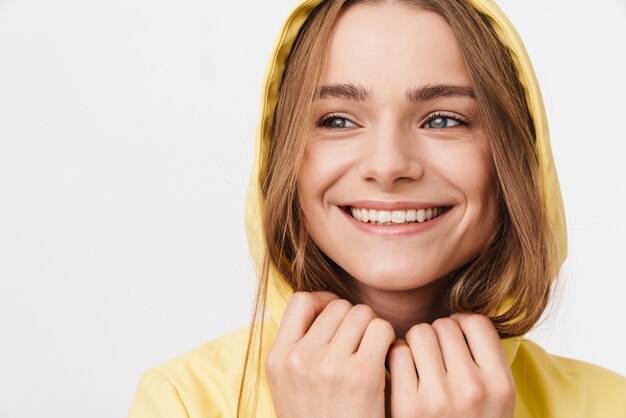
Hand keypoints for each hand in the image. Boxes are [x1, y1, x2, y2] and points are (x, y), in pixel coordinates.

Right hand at [266, 291, 395, 417]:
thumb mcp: (289, 384)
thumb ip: (298, 347)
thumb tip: (325, 306)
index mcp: (278, 358)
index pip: (301, 301)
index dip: (323, 302)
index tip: (337, 318)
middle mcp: (300, 358)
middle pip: (338, 306)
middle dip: (353, 320)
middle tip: (361, 344)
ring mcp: (329, 365)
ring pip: (362, 314)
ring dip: (372, 329)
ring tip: (373, 353)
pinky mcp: (361, 375)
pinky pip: (381, 330)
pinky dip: (388, 340)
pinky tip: (385, 360)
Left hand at [388, 313, 514, 417]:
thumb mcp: (496, 398)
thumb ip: (485, 361)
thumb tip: (461, 316)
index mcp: (500, 385)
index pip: (476, 322)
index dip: (461, 326)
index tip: (455, 341)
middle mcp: (473, 389)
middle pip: (444, 325)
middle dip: (436, 336)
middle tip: (434, 356)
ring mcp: (439, 398)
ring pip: (419, 333)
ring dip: (415, 344)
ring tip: (419, 363)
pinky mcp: (407, 405)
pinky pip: (397, 353)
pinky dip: (397, 359)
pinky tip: (404, 375)